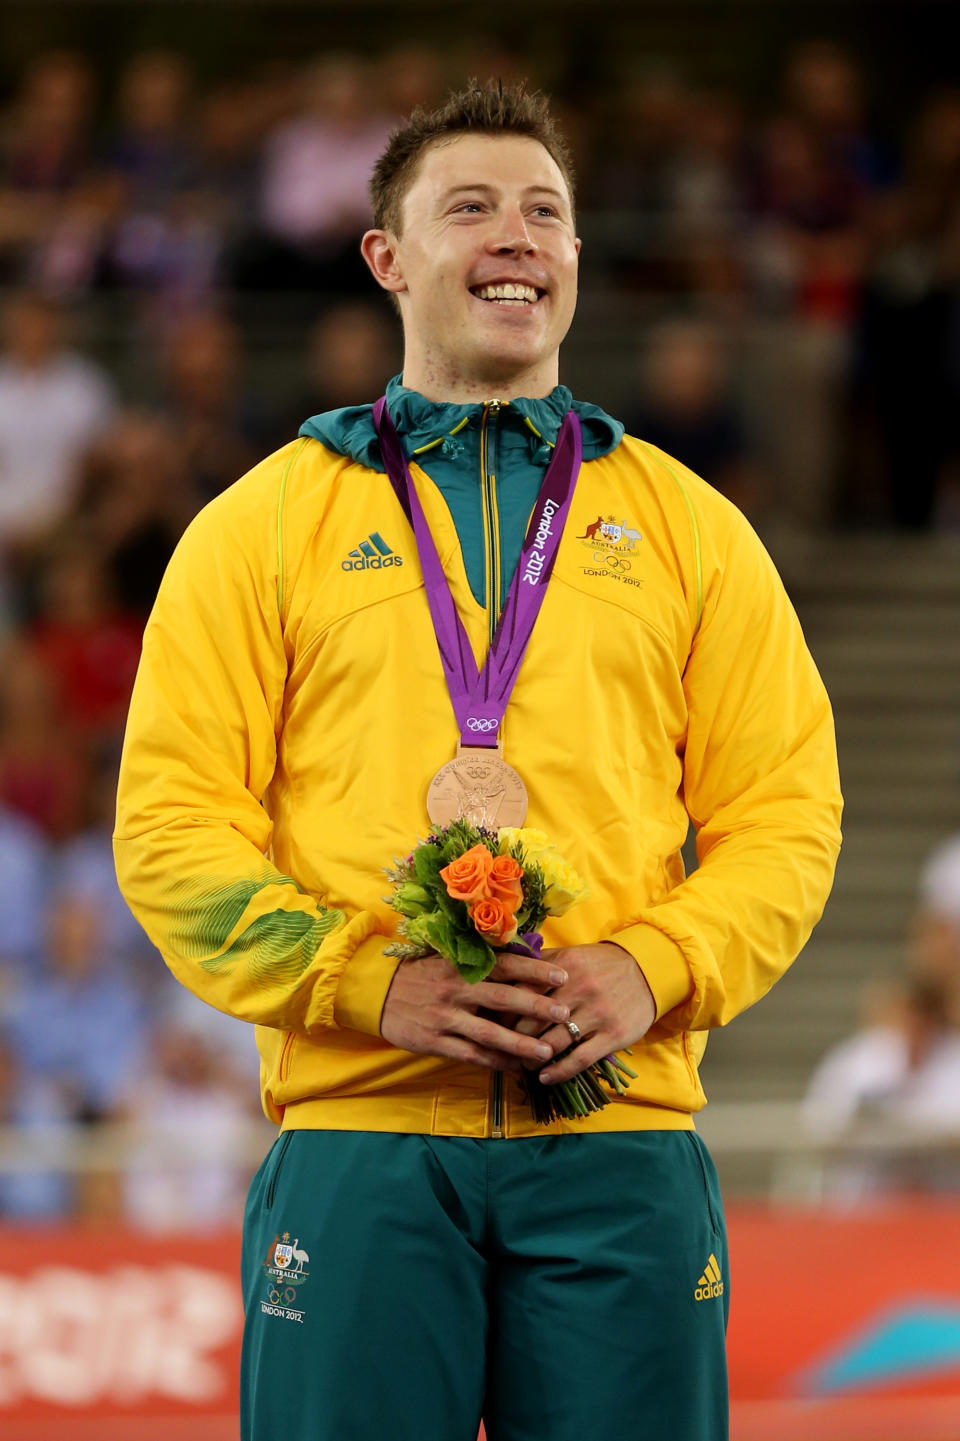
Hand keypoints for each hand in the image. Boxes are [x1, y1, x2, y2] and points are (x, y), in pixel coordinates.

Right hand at [380, 950, 571, 1071]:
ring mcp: (445, 1017)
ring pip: (489, 1033)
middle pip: (503, 998)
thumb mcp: (447, 959)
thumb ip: (479, 963)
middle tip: (565, 1013)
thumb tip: (522, 962)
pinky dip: (495, 1062)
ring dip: (520, 1043)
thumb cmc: (421, 974)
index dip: (535, 969)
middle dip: (536, 1005)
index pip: (505, 964)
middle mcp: (456, 989)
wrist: (376, 993)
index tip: (562, 975)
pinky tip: (515, 1067)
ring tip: (547, 1051)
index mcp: (461, 965)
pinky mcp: (435, 1041)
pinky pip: (471, 1055)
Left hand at [514, 942, 655, 1084]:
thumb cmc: (601, 965)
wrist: (648, 971)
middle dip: (512, 1038)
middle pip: (532, 1020)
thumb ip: (539, 963)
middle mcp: (579, 988)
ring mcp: (597, 1013)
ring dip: (532, 1058)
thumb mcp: (571, 955)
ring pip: (553, 1042)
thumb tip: (503, 971)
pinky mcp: (613, 1034)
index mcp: (564, 966)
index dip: (503, 1010)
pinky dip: (558, 1072)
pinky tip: (544, 1078)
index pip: (522, 991)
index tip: (492, 1022)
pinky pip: (579, 1059)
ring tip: (521, 1065)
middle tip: (502, 1048)